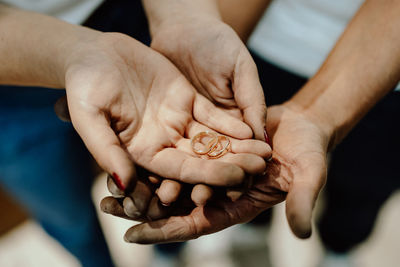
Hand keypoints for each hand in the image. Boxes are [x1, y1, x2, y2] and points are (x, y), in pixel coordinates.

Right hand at [63, 32, 270, 189]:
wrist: (93, 54)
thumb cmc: (83, 84)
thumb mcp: (88, 116)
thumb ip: (105, 149)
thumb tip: (124, 184)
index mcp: (141, 153)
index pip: (179, 170)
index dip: (208, 175)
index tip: (236, 178)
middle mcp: (163, 142)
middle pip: (202, 158)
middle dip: (232, 163)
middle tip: (261, 166)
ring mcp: (176, 122)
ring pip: (211, 139)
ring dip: (238, 146)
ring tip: (265, 151)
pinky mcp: (185, 101)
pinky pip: (211, 115)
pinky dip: (230, 122)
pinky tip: (251, 128)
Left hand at [117, 104, 328, 242]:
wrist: (304, 123)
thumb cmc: (310, 151)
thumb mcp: (308, 174)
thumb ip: (301, 201)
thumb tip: (302, 233)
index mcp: (236, 205)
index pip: (196, 224)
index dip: (166, 232)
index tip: (133, 236)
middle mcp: (219, 191)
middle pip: (175, 206)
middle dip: (142, 208)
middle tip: (108, 206)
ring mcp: (211, 169)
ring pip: (170, 180)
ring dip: (142, 182)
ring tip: (108, 182)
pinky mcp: (207, 147)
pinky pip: (177, 153)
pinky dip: (156, 156)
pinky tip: (130, 151)